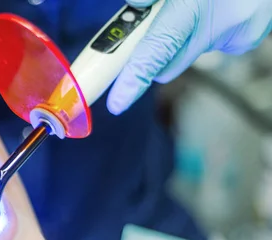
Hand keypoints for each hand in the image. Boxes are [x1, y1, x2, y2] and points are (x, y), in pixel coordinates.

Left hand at [108, 0, 271, 113]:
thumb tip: (135, 7)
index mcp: (194, 5)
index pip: (157, 50)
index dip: (134, 79)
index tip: (117, 102)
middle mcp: (219, 25)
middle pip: (170, 62)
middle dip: (157, 52)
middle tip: (158, 25)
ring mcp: (238, 35)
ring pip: (192, 49)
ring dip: (189, 33)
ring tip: (204, 2)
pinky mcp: (249, 38)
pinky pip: (215, 42)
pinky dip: (211, 28)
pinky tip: (223, 5)